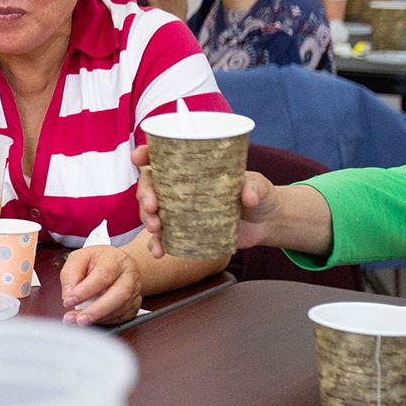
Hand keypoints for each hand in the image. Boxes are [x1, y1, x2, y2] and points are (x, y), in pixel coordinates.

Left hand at [57, 245, 140, 325]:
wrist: (120, 264)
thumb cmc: (99, 261)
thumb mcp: (79, 258)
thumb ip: (70, 274)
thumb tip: (68, 295)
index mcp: (115, 259)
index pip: (103, 275)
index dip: (85, 290)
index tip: (69, 300)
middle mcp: (128, 275)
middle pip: (119, 294)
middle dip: (97, 310)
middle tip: (80, 319)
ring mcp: (135, 291)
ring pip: (121, 309)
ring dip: (99, 318)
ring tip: (80, 321)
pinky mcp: (134, 305)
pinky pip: (122, 317)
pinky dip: (106, 321)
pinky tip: (93, 320)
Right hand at [134, 145, 279, 259]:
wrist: (266, 223)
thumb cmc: (261, 196)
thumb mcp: (260, 186)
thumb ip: (254, 187)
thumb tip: (247, 197)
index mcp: (194, 168)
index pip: (163, 156)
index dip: (146, 154)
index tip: (138, 157)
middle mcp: (181, 187)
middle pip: (151, 185)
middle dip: (144, 194)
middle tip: (152, 207)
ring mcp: (181, 210)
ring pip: (151, 211)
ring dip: (147, 219)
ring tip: (156, 230)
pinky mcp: (185, 231)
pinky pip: (164, 237)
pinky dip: (158, 244)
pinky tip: (159, 252)